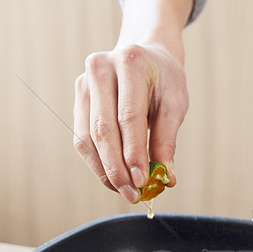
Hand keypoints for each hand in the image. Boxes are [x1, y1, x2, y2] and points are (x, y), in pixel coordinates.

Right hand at [74, 42, 187, 202]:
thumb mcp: (175, 103)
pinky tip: (113, 178)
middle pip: (103, 129)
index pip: (129, 116)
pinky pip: (82, 139)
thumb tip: (166, 177)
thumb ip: (167, 139)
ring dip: (105, 170)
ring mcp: (83, 83)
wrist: (145, 56)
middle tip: (132, 195)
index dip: (133, 153)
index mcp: (130, 62)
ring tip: (124, 191)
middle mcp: (100, 68)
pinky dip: (97, 163)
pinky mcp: (77, 100)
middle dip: (117, 168)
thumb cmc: (163, 80)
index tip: (142, 181)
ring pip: (87, 138)